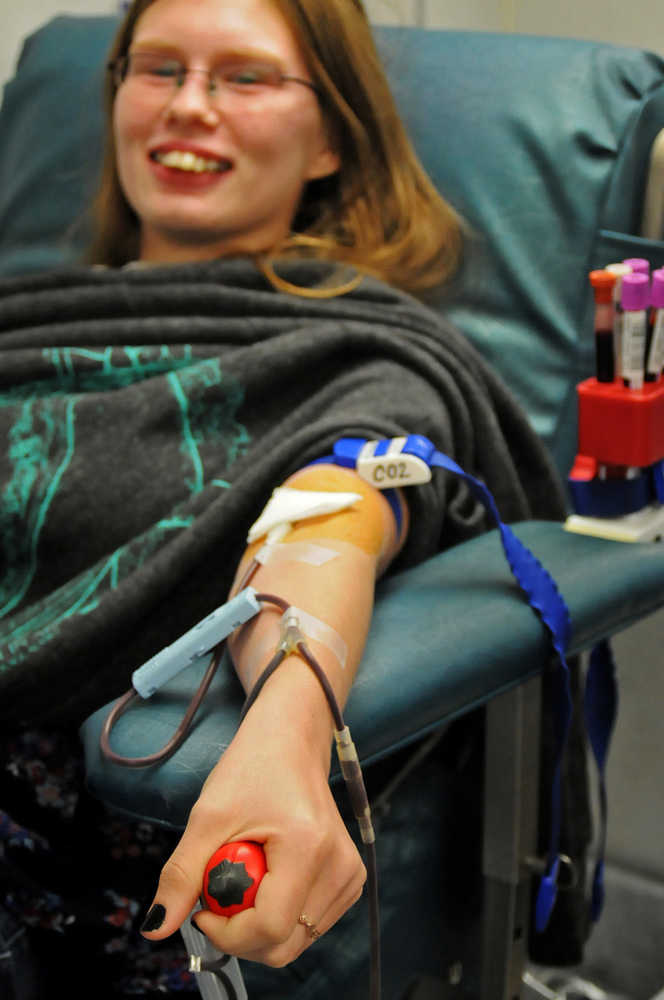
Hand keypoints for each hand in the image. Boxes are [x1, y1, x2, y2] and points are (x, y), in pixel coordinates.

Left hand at [140, 657, 366, 965]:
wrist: (291, 740)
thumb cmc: (253, 768)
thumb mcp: (209, 817)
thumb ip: (181, 876)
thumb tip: (155, 928)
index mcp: (309, 847)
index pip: (270, 929)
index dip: (226, 931)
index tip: (203, 907)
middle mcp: (340, 867)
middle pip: (283, 945)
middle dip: (240, 931)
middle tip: (221, 887)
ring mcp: (349, 876)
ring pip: (293, 942)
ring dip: (258, 922)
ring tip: (248, 871)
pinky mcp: (349, 881)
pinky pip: (306, 927)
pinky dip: (279, 914)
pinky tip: (269, 877)